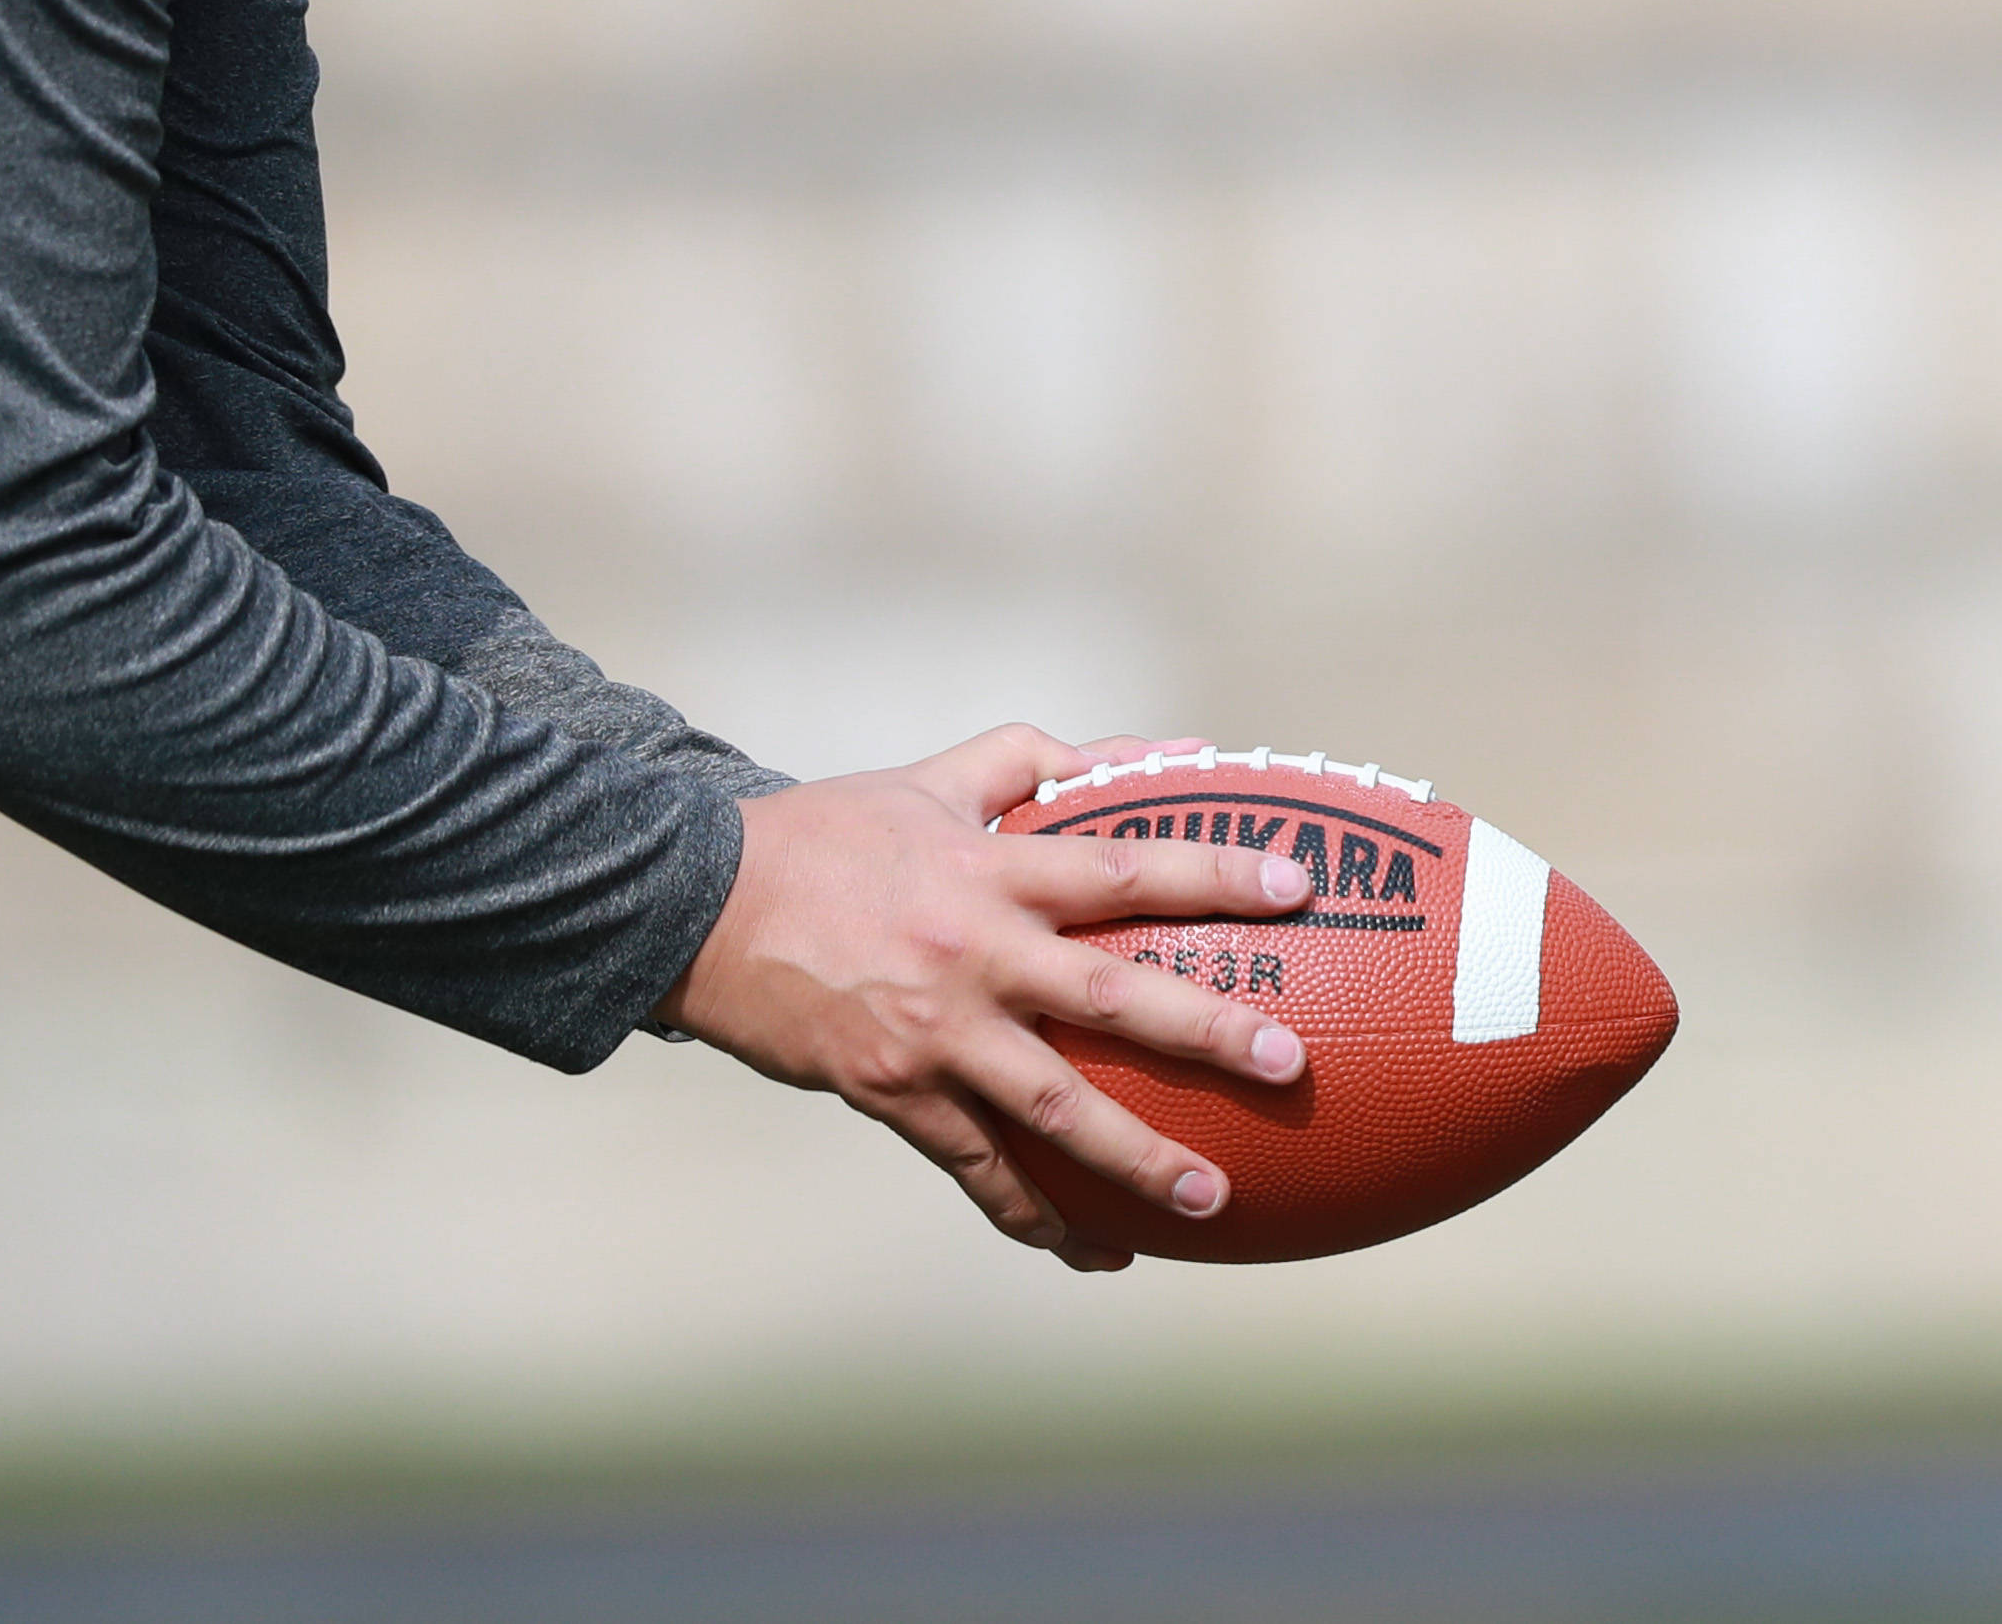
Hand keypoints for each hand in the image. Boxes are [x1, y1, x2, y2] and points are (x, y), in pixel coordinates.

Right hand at [660, 723, 1311, 1268]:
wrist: (702, 907)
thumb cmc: (833, 833)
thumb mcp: (939, 778)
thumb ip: (1046, 759)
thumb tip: (1166, 750)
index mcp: (995, 866)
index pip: (1128, 867)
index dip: (1218, 874)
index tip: (1299, 889)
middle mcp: (975, 951)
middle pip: (1109, 995)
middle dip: (1205, 1031)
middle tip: (1287, 1063)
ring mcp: (935, 1032)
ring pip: (1052, 1105)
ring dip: (1136, 1158)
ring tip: (1214, 1198)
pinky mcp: (894, 1093)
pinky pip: (978, 1166)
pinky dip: (1035, 1213)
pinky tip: (1095, 1252)